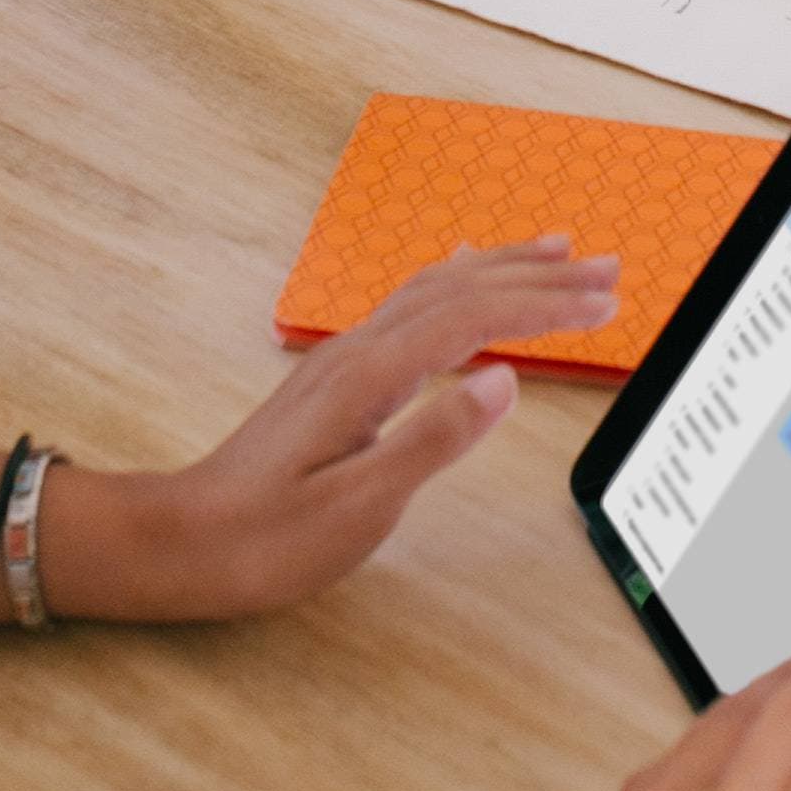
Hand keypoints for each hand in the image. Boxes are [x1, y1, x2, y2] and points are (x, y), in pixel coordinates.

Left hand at [50, 240, 618, 621]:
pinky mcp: (339, 372)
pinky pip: (413, 302)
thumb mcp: (358, 508)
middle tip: (608, 269)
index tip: (605, 302)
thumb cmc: (267, 539)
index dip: (545, 306)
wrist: (182, 540)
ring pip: (438, 287)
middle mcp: (360, 348)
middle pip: (463, 287)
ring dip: (504, 267)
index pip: (475, 318)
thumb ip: (433, 440)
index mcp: (371, 374)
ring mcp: (346, 355)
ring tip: (559, 251)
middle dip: (540, 274)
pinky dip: (460, 280)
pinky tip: (468, 279)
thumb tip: (505, 379)